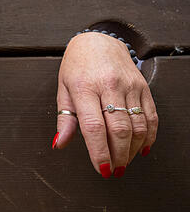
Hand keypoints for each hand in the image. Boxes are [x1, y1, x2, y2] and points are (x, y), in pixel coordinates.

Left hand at [54, 32, 157, 177]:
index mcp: (84, 87)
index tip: (102, 169)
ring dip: (133, 150)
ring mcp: (129, 86)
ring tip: (125, 161)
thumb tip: (60, 143)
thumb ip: (65, 119)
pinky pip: (150, 117)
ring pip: (137, 126)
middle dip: (118, 156)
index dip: (99, 151)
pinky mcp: (143, 87)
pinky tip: (141, 148)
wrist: (98, 41)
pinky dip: (149, 137)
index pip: (93, 126)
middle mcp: (108, 86)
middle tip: (114, 170)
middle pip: (118, 129)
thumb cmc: (77, 66)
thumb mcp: (63, 89)